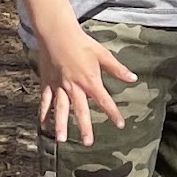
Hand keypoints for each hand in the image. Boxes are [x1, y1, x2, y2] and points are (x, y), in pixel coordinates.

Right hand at [35, 23, 136, 145]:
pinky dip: (43, 113)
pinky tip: (43, 125)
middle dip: (84, 127)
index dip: (112, 113)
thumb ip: (117, 69)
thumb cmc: (82, 43)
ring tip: (61, 140)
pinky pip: (45, 101)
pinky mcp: (47, 83)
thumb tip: (133, 78)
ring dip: (60, 124)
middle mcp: (74, 86)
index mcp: (89, 80)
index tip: (120, 125)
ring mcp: (59, 86)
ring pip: (60, 109)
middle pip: (80, 110)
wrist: (57, 34)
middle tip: (88, 142)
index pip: (104, 100)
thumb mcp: (103, 55)